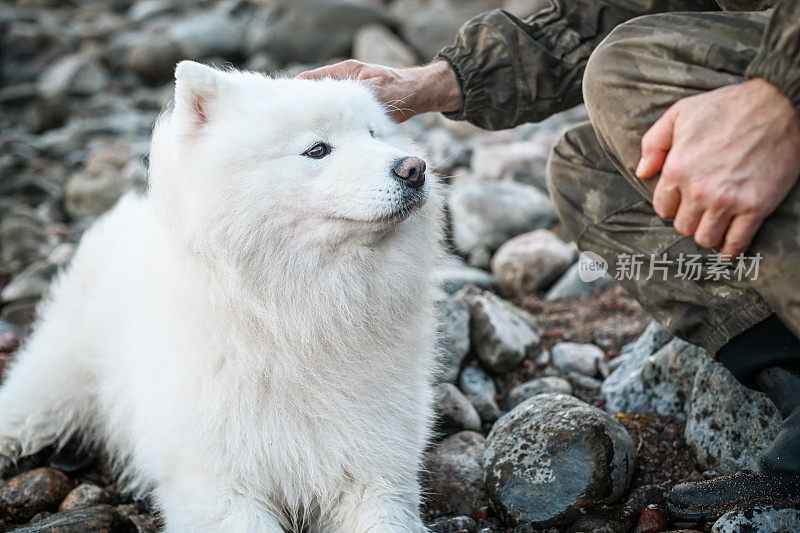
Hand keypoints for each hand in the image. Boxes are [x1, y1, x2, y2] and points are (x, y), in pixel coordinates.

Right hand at [298, 60, 460, 121]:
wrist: (417, 94)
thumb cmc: (399, 89)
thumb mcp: (376, 91)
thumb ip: (356, 96)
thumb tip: (334, 102)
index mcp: (343, 71)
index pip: (309, 79)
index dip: (294, 92)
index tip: (284, 107)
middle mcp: (341, 81)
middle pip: (311, 93)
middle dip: (300, 108)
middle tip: (288, 126)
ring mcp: (345, 95)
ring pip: (322, 107)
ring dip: (313, 119)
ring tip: (300, 135)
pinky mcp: (352, 108)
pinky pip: (333, 116)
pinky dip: (326, 125)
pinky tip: (321, 139)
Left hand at [636, 78, 799, 256]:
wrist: (778, 104)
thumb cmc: (726, 107)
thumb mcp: (679, 114)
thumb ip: (654, 144)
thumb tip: (642, 172)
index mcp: (677, 169)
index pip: (663, 208)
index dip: (672, 206)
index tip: (682, 202)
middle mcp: (699, 190)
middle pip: (683, 227)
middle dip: (690, 220)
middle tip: (700, 211)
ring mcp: (728, 201)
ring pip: (706, 238)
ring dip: (708, 235)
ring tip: (714, 225)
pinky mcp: (756, 207)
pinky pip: (736, 243)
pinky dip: (731, 250)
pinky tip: (729, 247)